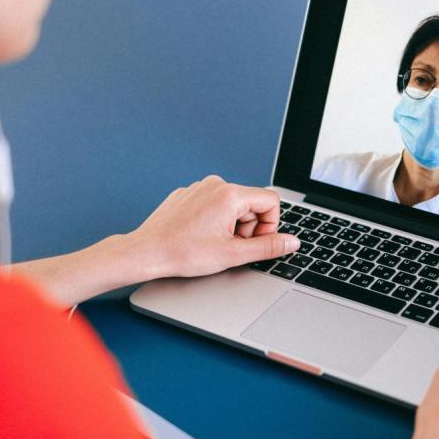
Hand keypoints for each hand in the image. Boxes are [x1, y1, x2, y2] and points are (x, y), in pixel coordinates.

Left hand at [129, 175, 299, 277]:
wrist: (146, 252)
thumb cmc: (183, 253)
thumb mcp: (233, 254)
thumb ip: (268, 247)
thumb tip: (292, 242)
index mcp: (230, 194)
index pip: (271, 202)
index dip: (269, 226)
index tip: (252, 243)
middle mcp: (215, 184)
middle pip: (251, 204)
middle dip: (248, 228)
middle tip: (229, 247)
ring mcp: (199, 187)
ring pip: (232, 206)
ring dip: (231, 226)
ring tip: (212, 243)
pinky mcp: (187, 194)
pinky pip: (212, 204)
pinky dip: (213, 221)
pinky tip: (198, 236)